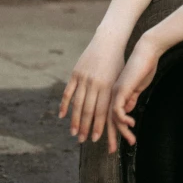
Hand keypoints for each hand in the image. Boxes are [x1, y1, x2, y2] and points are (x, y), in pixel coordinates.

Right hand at [59, 31, 125, 146]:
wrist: (109, 42)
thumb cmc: (118, 63)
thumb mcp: (119, 79)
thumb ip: (114, 97)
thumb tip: (116, 117)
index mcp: (108, 86)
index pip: (101, 111)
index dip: (98, 126)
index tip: (95, 139)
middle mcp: (95, 83)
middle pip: (88, 110)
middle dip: (85, 127)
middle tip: (82, 141)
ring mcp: (84, 78)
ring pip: (77, 103)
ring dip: (74, 120)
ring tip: (73, 133)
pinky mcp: (76, 72)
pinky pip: (68, 92)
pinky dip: (64, 104)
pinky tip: (62, 116)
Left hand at [109, 35, 161, 152]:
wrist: (146, 50)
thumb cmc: (144, 65)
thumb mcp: (137, 85)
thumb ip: (131, 97)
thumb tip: (127, 110)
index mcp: (113, 92)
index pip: (108, 114)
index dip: (109, 129)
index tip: (112, 142)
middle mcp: (110, 93)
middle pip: (106, 119)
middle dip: (109, 136)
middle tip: (111, 151)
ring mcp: (114, 91)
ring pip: (110, 117)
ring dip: (115, 133)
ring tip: (122, 145)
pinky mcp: (120, 89)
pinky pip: (117, 110)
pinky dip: (122, 120)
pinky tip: (132, 124)